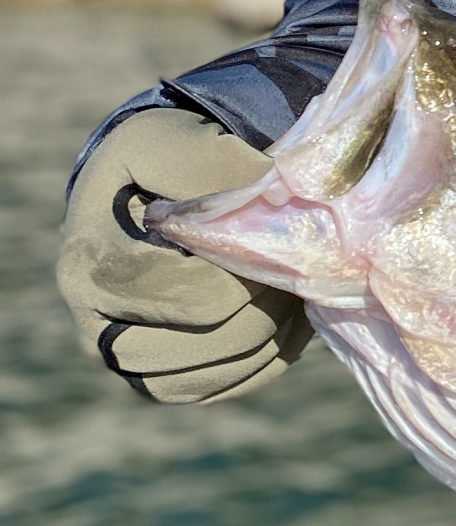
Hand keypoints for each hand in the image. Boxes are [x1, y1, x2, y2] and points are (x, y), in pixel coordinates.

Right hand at [56, 108, 310, 400]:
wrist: (148, 197)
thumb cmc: (160, 165)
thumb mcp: (176, 142)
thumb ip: (217, 163)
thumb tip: (275, 194)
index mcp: (89, 266)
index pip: (192, 293)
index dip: (251, 268)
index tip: (280, 232)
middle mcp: (96, 327)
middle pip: (212, 338)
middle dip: (270, 297)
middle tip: (297, 258)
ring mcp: (130, 365)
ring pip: (228, 369)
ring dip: (279, 325)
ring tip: (294, 276)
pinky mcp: (166, 382)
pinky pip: (234, 383)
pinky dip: (276, 350)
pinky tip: (288, 305)